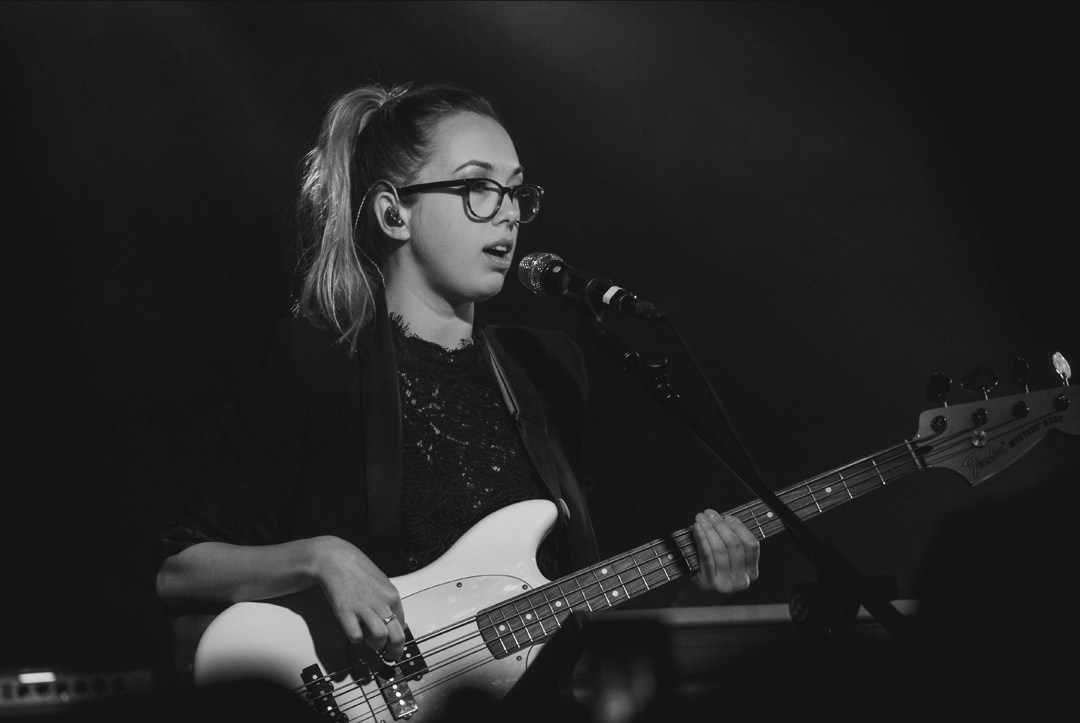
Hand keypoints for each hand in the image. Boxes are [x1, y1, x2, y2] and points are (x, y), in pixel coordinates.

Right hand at [311, 536, 406, 660]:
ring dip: (377, 645)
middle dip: (395, 651)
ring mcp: (363, 608)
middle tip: (391, 657)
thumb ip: (389, 602)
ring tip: (372, 643)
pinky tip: (355, 631)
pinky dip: (357, 639)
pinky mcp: (346, 612)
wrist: (335, 559)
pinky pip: (356, 636)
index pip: (403, 624)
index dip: (399, 637)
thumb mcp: (381, 583)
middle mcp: (381, 603)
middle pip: (397, 635)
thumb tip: (397, 621)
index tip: (395, 644)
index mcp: (392, 595)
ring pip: (380, 637)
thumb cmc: (357, 570)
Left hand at [691, 509, 759, 593]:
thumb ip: (732, 548)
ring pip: (721, 549)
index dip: (739, 528)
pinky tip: (697, 529)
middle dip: (721, 525)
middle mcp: (741, 580)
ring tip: (701, 519)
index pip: (752, 545)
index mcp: (751, 574)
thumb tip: (724, 520)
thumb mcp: (729, 567)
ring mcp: (726, 584)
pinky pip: (707, 556)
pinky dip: (702, 539)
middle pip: (735, 545)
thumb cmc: (711, 578)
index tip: (727, 517)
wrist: (694, 603)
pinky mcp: (710, 584)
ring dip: (710, 529)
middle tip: (710, 513)